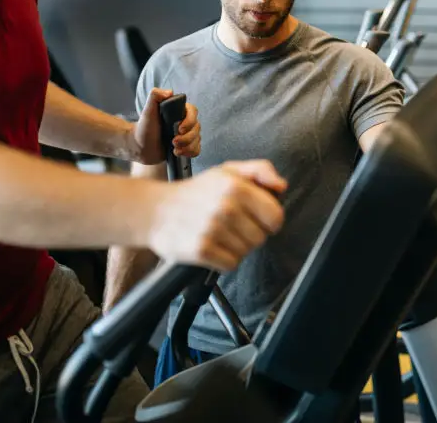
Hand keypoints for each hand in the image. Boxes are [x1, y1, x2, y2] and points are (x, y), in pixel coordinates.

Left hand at [133, 88, 201, 164]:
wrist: (140, 146)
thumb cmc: (144, 127)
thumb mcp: (148, 110)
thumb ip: (155, 96)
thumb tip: (169, 92)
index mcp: (178, 111)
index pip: (193, 112)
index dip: (190, 121)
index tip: (179, 129)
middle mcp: (185, 122)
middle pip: (197, 128)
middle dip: (187, 137)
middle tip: (173, 142)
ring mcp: (186, 135)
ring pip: (197, 140)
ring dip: (188, 146)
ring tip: (174, 149)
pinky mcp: (186, 146)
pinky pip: (196, 149)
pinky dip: (190, 152)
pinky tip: (177, 153)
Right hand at [146, 160, 286, 270]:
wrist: (154, 210)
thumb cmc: (194, 192)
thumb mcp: (227, 171)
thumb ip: (260, 171)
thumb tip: (281, 186)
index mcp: (235, 186)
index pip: (275, 217)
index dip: (267, 220)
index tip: (254, 217)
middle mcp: (226, 207)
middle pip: (261, 238)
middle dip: (249, 233)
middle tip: (229, 224)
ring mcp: (212, 230)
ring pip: (246, 252)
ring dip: (235, 246)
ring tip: (217, 233)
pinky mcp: (201, 250)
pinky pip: (230, 264)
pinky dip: (222, 259)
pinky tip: (210, 244)